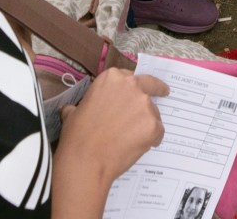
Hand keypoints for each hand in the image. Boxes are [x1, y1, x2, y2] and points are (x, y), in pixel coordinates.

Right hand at [54, 69, 169, 216]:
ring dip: (147, 122)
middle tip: (163, 93)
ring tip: (132, 138)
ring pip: (153, 112)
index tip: (138, 89)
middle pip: (150, 86)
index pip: (130, 77)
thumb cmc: (76, 136)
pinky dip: (152, 139)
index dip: (133, 86)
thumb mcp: (73, 111)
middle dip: (157, 89)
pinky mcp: (153, 126)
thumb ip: (83, 104)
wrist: (85, 160)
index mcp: (112, 78)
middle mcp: (131, 86)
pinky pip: (158, 131)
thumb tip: (73, 109)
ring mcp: (144, 105)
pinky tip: (139, 147)